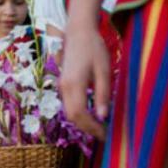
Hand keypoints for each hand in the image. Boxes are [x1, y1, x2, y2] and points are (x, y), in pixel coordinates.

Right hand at [59, 27, 111, 141]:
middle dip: (87, 129)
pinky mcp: (63, 86)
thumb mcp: (103, 70)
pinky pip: (70, 106)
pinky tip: (92, 115)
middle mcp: (64, 88)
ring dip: (83, 123)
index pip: (80, 114)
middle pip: (72, 117)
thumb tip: (103, 116)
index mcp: (74, 85)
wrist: (78, 33)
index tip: (105, 134)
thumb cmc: (94, 48)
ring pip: (69, 113)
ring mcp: (62, 87)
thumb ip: (103, 94)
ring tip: (99, 127)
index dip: (92, 127)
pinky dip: (80, 115)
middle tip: (103, 134)